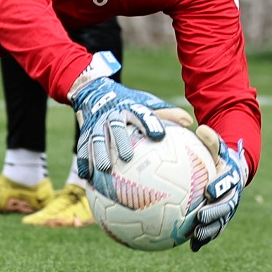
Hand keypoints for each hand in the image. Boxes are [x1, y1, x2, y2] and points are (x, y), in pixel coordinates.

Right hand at [67, 53, 192, 178]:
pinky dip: (84, 162)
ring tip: (103, 169)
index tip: (158, 136)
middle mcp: (111, 115)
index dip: (149, 123)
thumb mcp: (146, 103)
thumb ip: (166, 113)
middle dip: (119, 140)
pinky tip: (87, 178)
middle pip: (115, 126)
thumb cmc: (128, 104)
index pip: (141, 114)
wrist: (94, 93)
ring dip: (98, 153)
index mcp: (129, 108)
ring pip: (96, 138)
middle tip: (126, 157)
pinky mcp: (84, 133)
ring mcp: (95, 124)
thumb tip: (189, 121)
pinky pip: (82, 148)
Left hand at [189, 127, 246, 251]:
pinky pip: (213, 231)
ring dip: (209, 231)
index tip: (209, 190)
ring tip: (196, 236)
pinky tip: (191, 246)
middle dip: (214, 213)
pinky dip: (204, 239)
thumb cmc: (218, 158)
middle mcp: (232, 196)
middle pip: (225, 207)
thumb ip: (211, 140)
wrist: (231, 173)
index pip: (226, 182)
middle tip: (200, 216)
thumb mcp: (216, 147)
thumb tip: (201, 129)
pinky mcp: (221, 220)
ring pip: (220, 223)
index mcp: (230, 178)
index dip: (219, 186)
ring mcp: (227, 210)